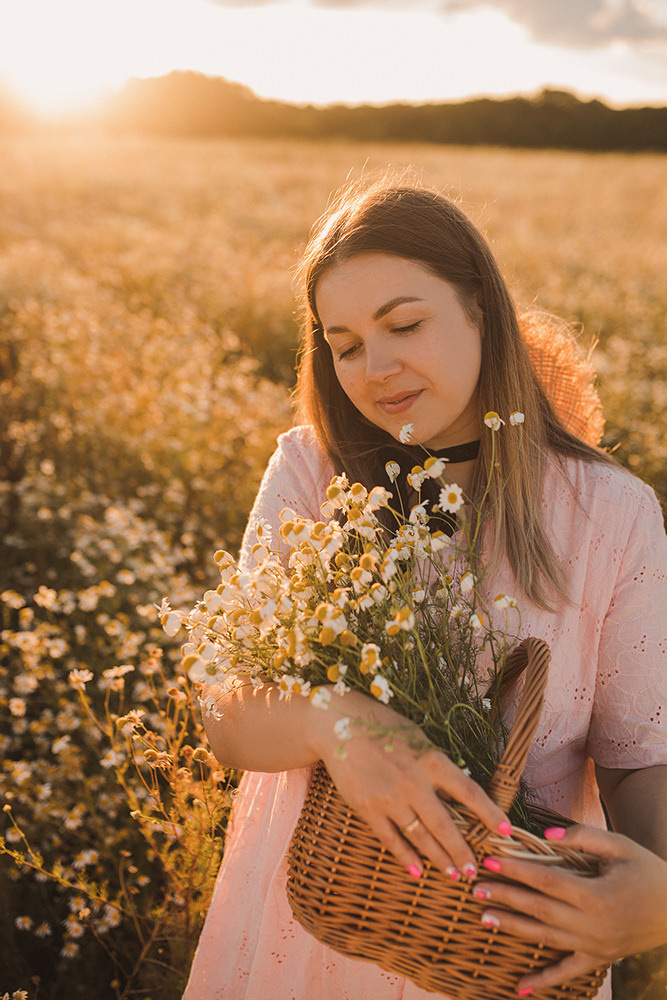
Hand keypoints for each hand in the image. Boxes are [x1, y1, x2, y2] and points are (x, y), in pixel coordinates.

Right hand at [312, 690, 511, 882]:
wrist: (339, 728)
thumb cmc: (383, 730)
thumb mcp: (418, 739)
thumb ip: (437, 766)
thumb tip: (461, 792)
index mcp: (431, 760)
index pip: (468, 791)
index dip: (490, 813)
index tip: (507, 831)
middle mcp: (413, 782)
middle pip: (446, 825)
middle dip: (462, 851)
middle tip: (474, 870)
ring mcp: (389, 798)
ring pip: (421, 837)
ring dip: (439, 859)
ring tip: (453, 875)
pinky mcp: (368, 809)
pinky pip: (391, 839)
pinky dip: (405, 857)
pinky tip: (417, 871)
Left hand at [473, 824, 666, 994]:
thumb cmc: (646, 871)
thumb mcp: (619, 846)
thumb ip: (582, 837)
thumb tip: (545, 836)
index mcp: (596, 895)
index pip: (546, 881)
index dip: (516, 871)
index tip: (491, 861)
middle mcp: (592, 925)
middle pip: (539, 909)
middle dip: (506, 897)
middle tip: (476, 887)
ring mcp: (594, 946)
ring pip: (545, 937)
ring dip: (513, 927)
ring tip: (484, 916)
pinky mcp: (598, 959)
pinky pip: (566, 972)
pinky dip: (543, 980)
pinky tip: (519, 986)